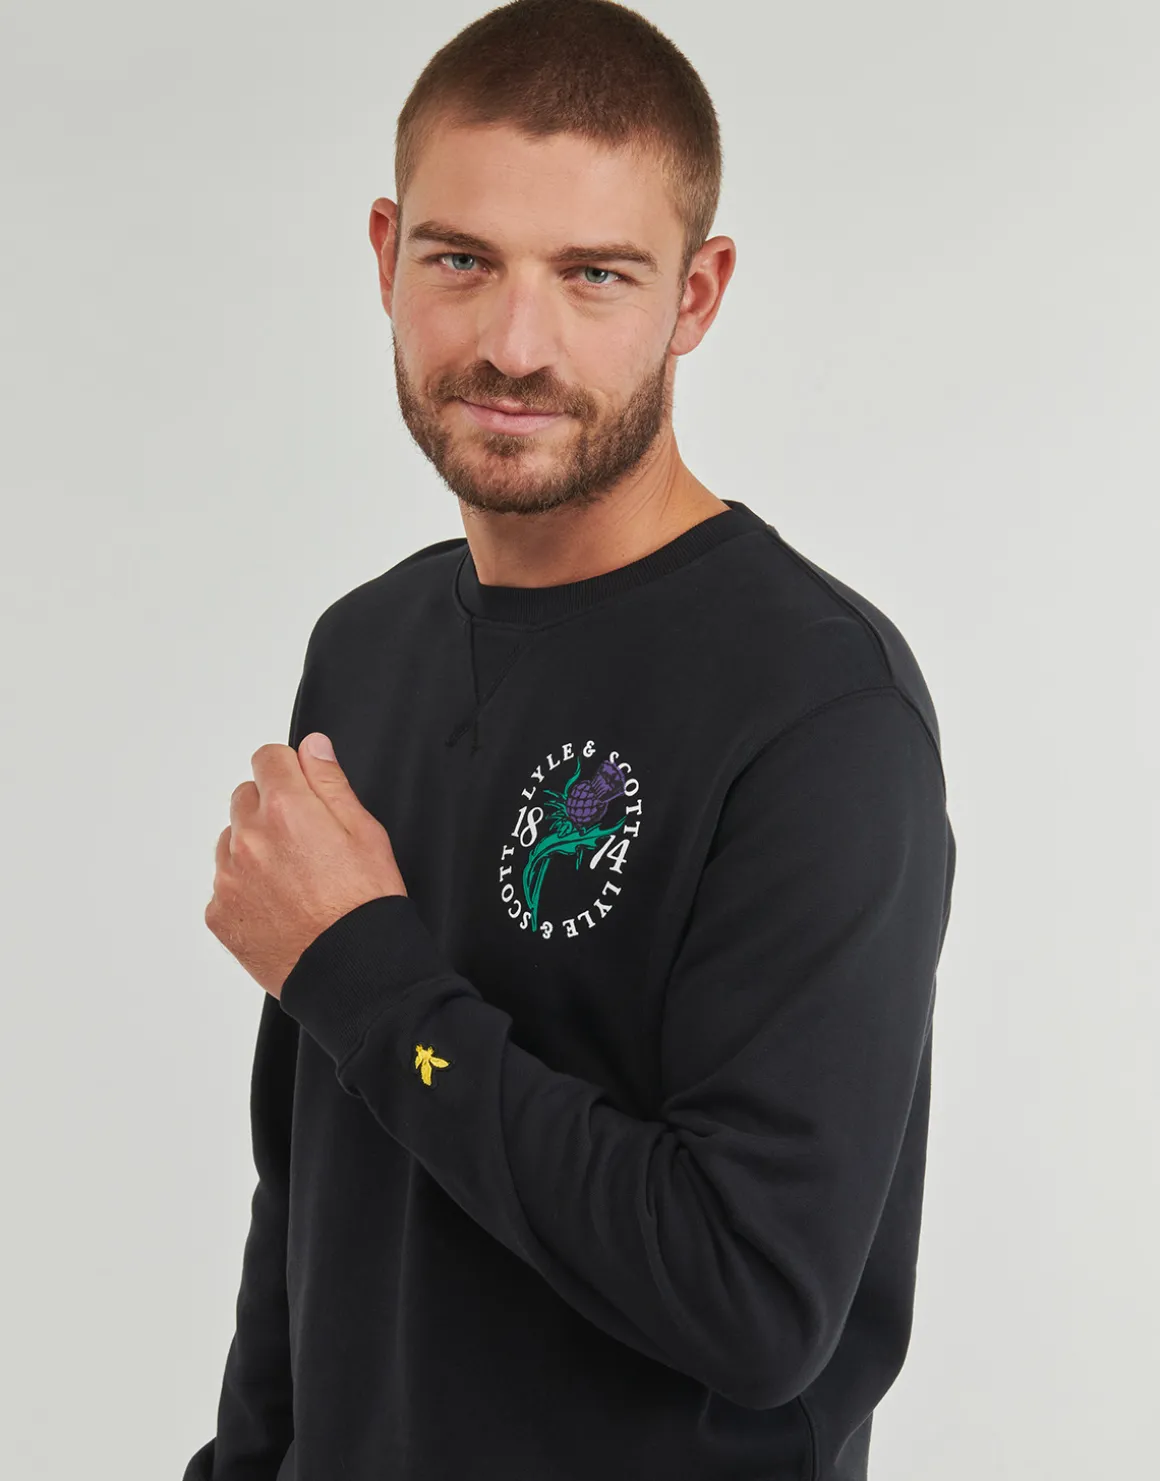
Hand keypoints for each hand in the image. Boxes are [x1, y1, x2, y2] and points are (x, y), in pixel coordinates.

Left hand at [205, 732, 406, 998]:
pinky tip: (280, 907)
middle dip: (272, 809)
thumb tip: (312, 747)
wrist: (353, 973)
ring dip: (255, 848)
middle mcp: (248, 838)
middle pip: (246, 797)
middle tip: (307, 844)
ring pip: (232, 841)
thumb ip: (330, 783)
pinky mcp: (220, 914)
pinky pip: (226, 885)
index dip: (290, 772)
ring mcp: (229, 878)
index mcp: (287, 809)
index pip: (268, 759)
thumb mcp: (366, 833)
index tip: (304, 792)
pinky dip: (246, 889)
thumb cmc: (366, 905)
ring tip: (295, 880)